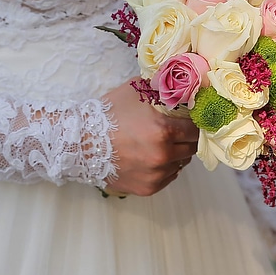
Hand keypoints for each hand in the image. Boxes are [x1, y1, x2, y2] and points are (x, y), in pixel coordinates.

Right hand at [103, 79, 198, 196]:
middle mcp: (163, 156)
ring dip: (175, 155)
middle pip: (191, 149)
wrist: (80, 142)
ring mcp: (155, 175)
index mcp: (164, 131)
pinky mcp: (147, 188)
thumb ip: (162, 88)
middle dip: (186, 139)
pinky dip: (164, 169)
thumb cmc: (107, 114)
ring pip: (180, 164)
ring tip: (160, 146)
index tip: (189, 121)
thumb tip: (182, 86)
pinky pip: (167, 177)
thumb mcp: (136, 91)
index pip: (195, 130)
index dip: (193, 124)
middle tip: (176, 133)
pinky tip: (151, 158)